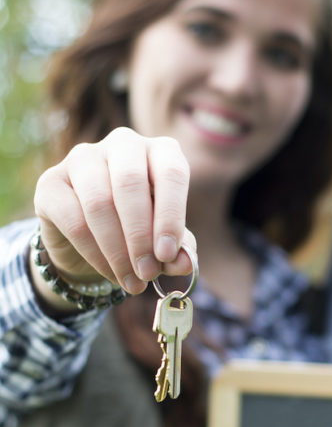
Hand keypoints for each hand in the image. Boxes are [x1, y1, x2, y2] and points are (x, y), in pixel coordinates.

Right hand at [33, 128, 195, 297]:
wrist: (92, 241)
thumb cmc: (140, 230)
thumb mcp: (165, 240)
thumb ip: (178, 248)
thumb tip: (186, 263)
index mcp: (160, 150)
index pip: (171, 173)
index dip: (170, 216)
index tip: (167, 255)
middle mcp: (123, 144)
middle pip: (131, 182)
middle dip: (140, 235)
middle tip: (147, 273)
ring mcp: (82, 158)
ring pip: (99, 202)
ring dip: (117, 250)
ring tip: (132, 281)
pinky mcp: (51, 181)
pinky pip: (73, 219)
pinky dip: (95, 253)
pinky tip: (110, 273)